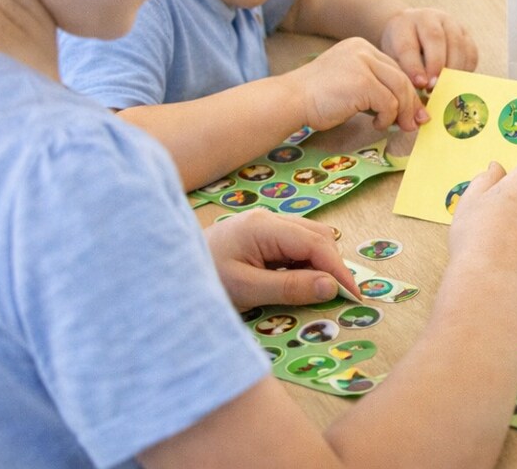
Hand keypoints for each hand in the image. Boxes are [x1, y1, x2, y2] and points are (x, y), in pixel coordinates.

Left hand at [204, 209, 356, 310]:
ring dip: (319, 264)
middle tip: (338, 298)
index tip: (354, 296)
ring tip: (319, 293)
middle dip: (332, 266)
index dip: (339, 270)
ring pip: (309, 239)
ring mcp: (265, 225)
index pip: (317, 244)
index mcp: (265, 227)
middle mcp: (269, 218)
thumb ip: (289, 288)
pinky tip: (299, 283)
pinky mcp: (260, 235)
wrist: (162, 272)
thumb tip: (331, 287)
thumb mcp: (245, 289)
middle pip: (318, 237)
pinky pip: (295, 245)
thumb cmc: (201, 280)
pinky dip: (305, 263)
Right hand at [287, 37, 428, 131]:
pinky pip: (389, 102)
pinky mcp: (362, 82)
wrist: (289, 101)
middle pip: (401, 77)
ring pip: (400, 89)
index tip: (413, 111)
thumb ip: (375, 88)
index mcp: (360, 47)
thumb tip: (407, 109)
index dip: (406, 91)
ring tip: (395, 126)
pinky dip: (387, 117)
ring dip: (401, 112)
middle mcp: (363, 50)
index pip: (394, 68)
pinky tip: (376, 124)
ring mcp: (363, 63)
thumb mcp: (349, 84)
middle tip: (415, 123)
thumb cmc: (316, 99)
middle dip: (411, 103)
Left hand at [380, 7, 478, 89]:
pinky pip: (471, 51)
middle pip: (435, 39)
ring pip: (457, 43)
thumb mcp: (393, 58)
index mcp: (404, 24)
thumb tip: (419, 93)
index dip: (414, 67)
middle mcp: (428, 18)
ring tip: (447, 87)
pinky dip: (467, 68)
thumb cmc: (400, 48)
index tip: (420, 84)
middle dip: (436, 66)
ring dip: (453, 69)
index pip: (408, 46)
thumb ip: (404, 72)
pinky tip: (459, 81)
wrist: (412, 28)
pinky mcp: (465, 32)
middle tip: (435, 87)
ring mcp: (449, 22)